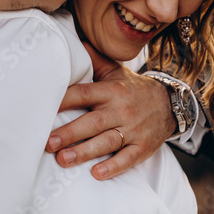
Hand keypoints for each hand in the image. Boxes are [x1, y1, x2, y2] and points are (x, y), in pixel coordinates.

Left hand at [46, 43, 174, 179]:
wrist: (169, 103)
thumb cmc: (132, 88)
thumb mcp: (115, 71)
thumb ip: (92, 59)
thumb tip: (69, 40)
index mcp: (111, 90)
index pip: (85, 94)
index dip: (64, 100)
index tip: (44, 106)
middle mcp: (121, 110)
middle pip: (93, 122)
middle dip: (70, 133)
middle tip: (48, 143)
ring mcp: (133, 130)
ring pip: (108, 141)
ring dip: (85, 152)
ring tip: (63, 160)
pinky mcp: (143, 147)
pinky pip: (128, 158)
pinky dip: (113, 167)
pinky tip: (97, 173)